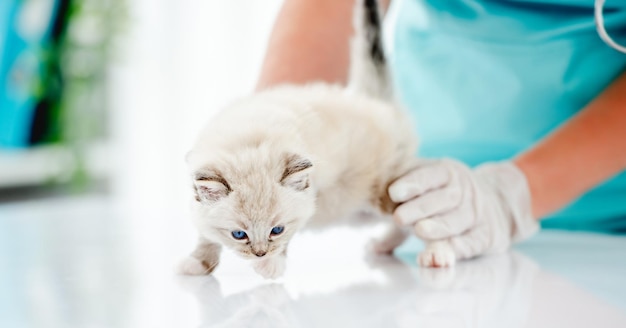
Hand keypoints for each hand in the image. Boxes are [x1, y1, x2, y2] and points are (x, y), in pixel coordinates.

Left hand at [389, 159, 538, 266]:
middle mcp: (466, 190)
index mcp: (448, 173)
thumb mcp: (424, 197)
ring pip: (459, 219)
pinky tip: (443, 252)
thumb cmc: (446, 201)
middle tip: (399, 217)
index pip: (430, 175)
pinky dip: (458, 246)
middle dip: (420, 207)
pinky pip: (473, 240)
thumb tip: (370, 247)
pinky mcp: (488, 235)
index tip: (393, 193)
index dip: (412, 183)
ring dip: (439, 226)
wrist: (499, 203)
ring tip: (420, 231)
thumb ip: (398, 214)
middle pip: (444, 198)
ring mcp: (479, 212)